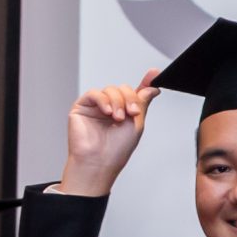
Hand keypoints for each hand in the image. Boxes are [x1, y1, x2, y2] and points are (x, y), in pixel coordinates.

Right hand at [60, 71, 161, 196]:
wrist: (99, 162)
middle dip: (130, 99)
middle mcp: (111, 107)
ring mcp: (96, 106)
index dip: (146, 82)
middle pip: (123, 89)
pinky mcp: (82, 106)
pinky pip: (94, 93)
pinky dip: (103, 100)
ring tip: (118, 118)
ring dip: (117, 102)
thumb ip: (142, 103)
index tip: (155, 74)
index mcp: (125, 112)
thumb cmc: (116, 150)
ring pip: (111, 90)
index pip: (135, 93)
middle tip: (132, 113)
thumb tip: (152, 87)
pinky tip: (107, 112)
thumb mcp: (137, 124)